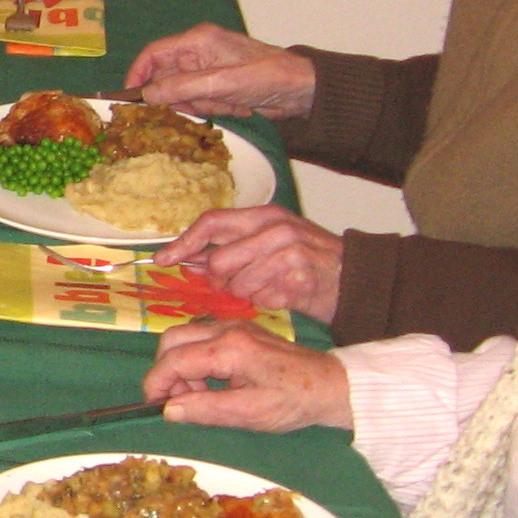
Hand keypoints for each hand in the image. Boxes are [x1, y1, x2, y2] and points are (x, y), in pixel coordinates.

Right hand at [125, 23, 316, 120]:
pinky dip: (214, 108)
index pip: (153, 54)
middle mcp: (199, 52)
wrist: (303, 90)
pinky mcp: (218, 87)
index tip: (131, 99)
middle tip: (203, 105)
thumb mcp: (222, 83)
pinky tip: (237, 107)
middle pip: (166, 78)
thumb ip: (182, 87)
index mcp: (198, 40)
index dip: (138, 75)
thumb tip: (147, 95)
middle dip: (181, 97)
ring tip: (230, 104)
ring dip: (203, 105)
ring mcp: (208, 70)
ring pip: (183, 94)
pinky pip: (201, 102)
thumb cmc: (267, 77)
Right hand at [143, 320, 351, 433]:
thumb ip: (206, 410)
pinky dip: (195, 358)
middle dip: (167, 371)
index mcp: (229, 349)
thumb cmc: (292, 401)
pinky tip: (214, 381)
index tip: (155, 407)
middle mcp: (226, 329)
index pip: (174, 360)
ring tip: (203, 394)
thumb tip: (168, 410)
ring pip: (184, 336)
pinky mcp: (239, 329)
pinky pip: (201, 337)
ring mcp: (233, 325)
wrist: (330, 385)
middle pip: (171, 339)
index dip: (157, 384)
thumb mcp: (249, 414)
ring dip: (181, 365)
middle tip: (183, 400)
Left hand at [153, 205, 345, 322]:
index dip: (184, 242)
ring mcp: (290, 254)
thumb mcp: (271, 240)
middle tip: (234, 285)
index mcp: (265, 214)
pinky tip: (283, 296)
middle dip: (219, 280)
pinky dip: (267, 303)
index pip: (212, 222)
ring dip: (246, 293)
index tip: (163, 260)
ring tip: (267, 287)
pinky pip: (262, 300)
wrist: (354, 277)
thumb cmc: (306, 260)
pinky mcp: (299, 281)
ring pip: (238, 284)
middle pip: (219, 261)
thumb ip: (232, 246)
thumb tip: (185, 258)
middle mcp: (276, 229)